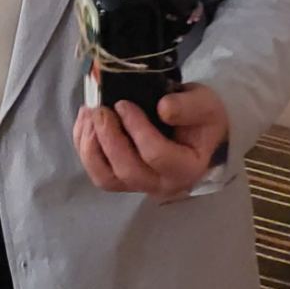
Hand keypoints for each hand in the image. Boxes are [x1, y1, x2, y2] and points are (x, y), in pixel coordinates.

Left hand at [73, 84, 230, 200]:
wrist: (195, 128)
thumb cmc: (201, 117)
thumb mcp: (204, 104)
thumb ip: (188, 107)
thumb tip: (163, 109)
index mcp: (187, 168)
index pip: (157, 155)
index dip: (136, 129)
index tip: (123, 104)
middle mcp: (162, 184)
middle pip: (127, 171)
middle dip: (108, 138)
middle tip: (100, 109)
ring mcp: (139, 184)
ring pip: (106, 178)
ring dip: (91, 146)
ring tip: (89, 114)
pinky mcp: (122, 178)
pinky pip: (97, 171)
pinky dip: (85, 147)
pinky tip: (85, 122)